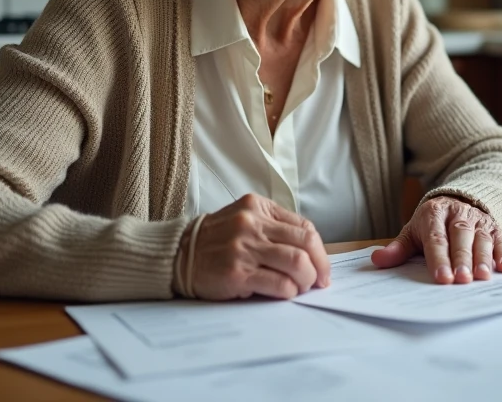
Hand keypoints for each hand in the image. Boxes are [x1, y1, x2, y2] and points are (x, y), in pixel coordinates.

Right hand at [181, 194, 330, 300]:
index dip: (319, 251)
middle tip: (320, 281)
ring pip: (297, 263)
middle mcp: (252, 224)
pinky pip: (278, 284)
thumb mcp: (244, 219)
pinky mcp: (237, 273)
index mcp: (258, 207)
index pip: (304, 227)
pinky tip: (285, 294)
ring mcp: (244, 248)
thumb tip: (310, 254)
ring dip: (307, 280)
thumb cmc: (216, 241)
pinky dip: (289, 292)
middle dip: (320, 266)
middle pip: (305, 243)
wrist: (178, 255)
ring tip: (302, 288)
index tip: (322, 267)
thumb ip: (273, 228)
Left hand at [370, 195, 501, 283]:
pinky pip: (500, 238)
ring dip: (483, 257)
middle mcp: (457, 214)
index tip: (441, 278)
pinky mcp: (494, 226)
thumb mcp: (413, 232)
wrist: (458, 201)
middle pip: (460, 236)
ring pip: (481, 238)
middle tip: (462, 279)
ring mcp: (477, 220)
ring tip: (482, 276)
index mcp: (433, 214)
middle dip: (461, 258)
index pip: (436, 238)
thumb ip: (398, 248)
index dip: (439, 258)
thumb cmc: (432, 224)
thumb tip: (377, 261)